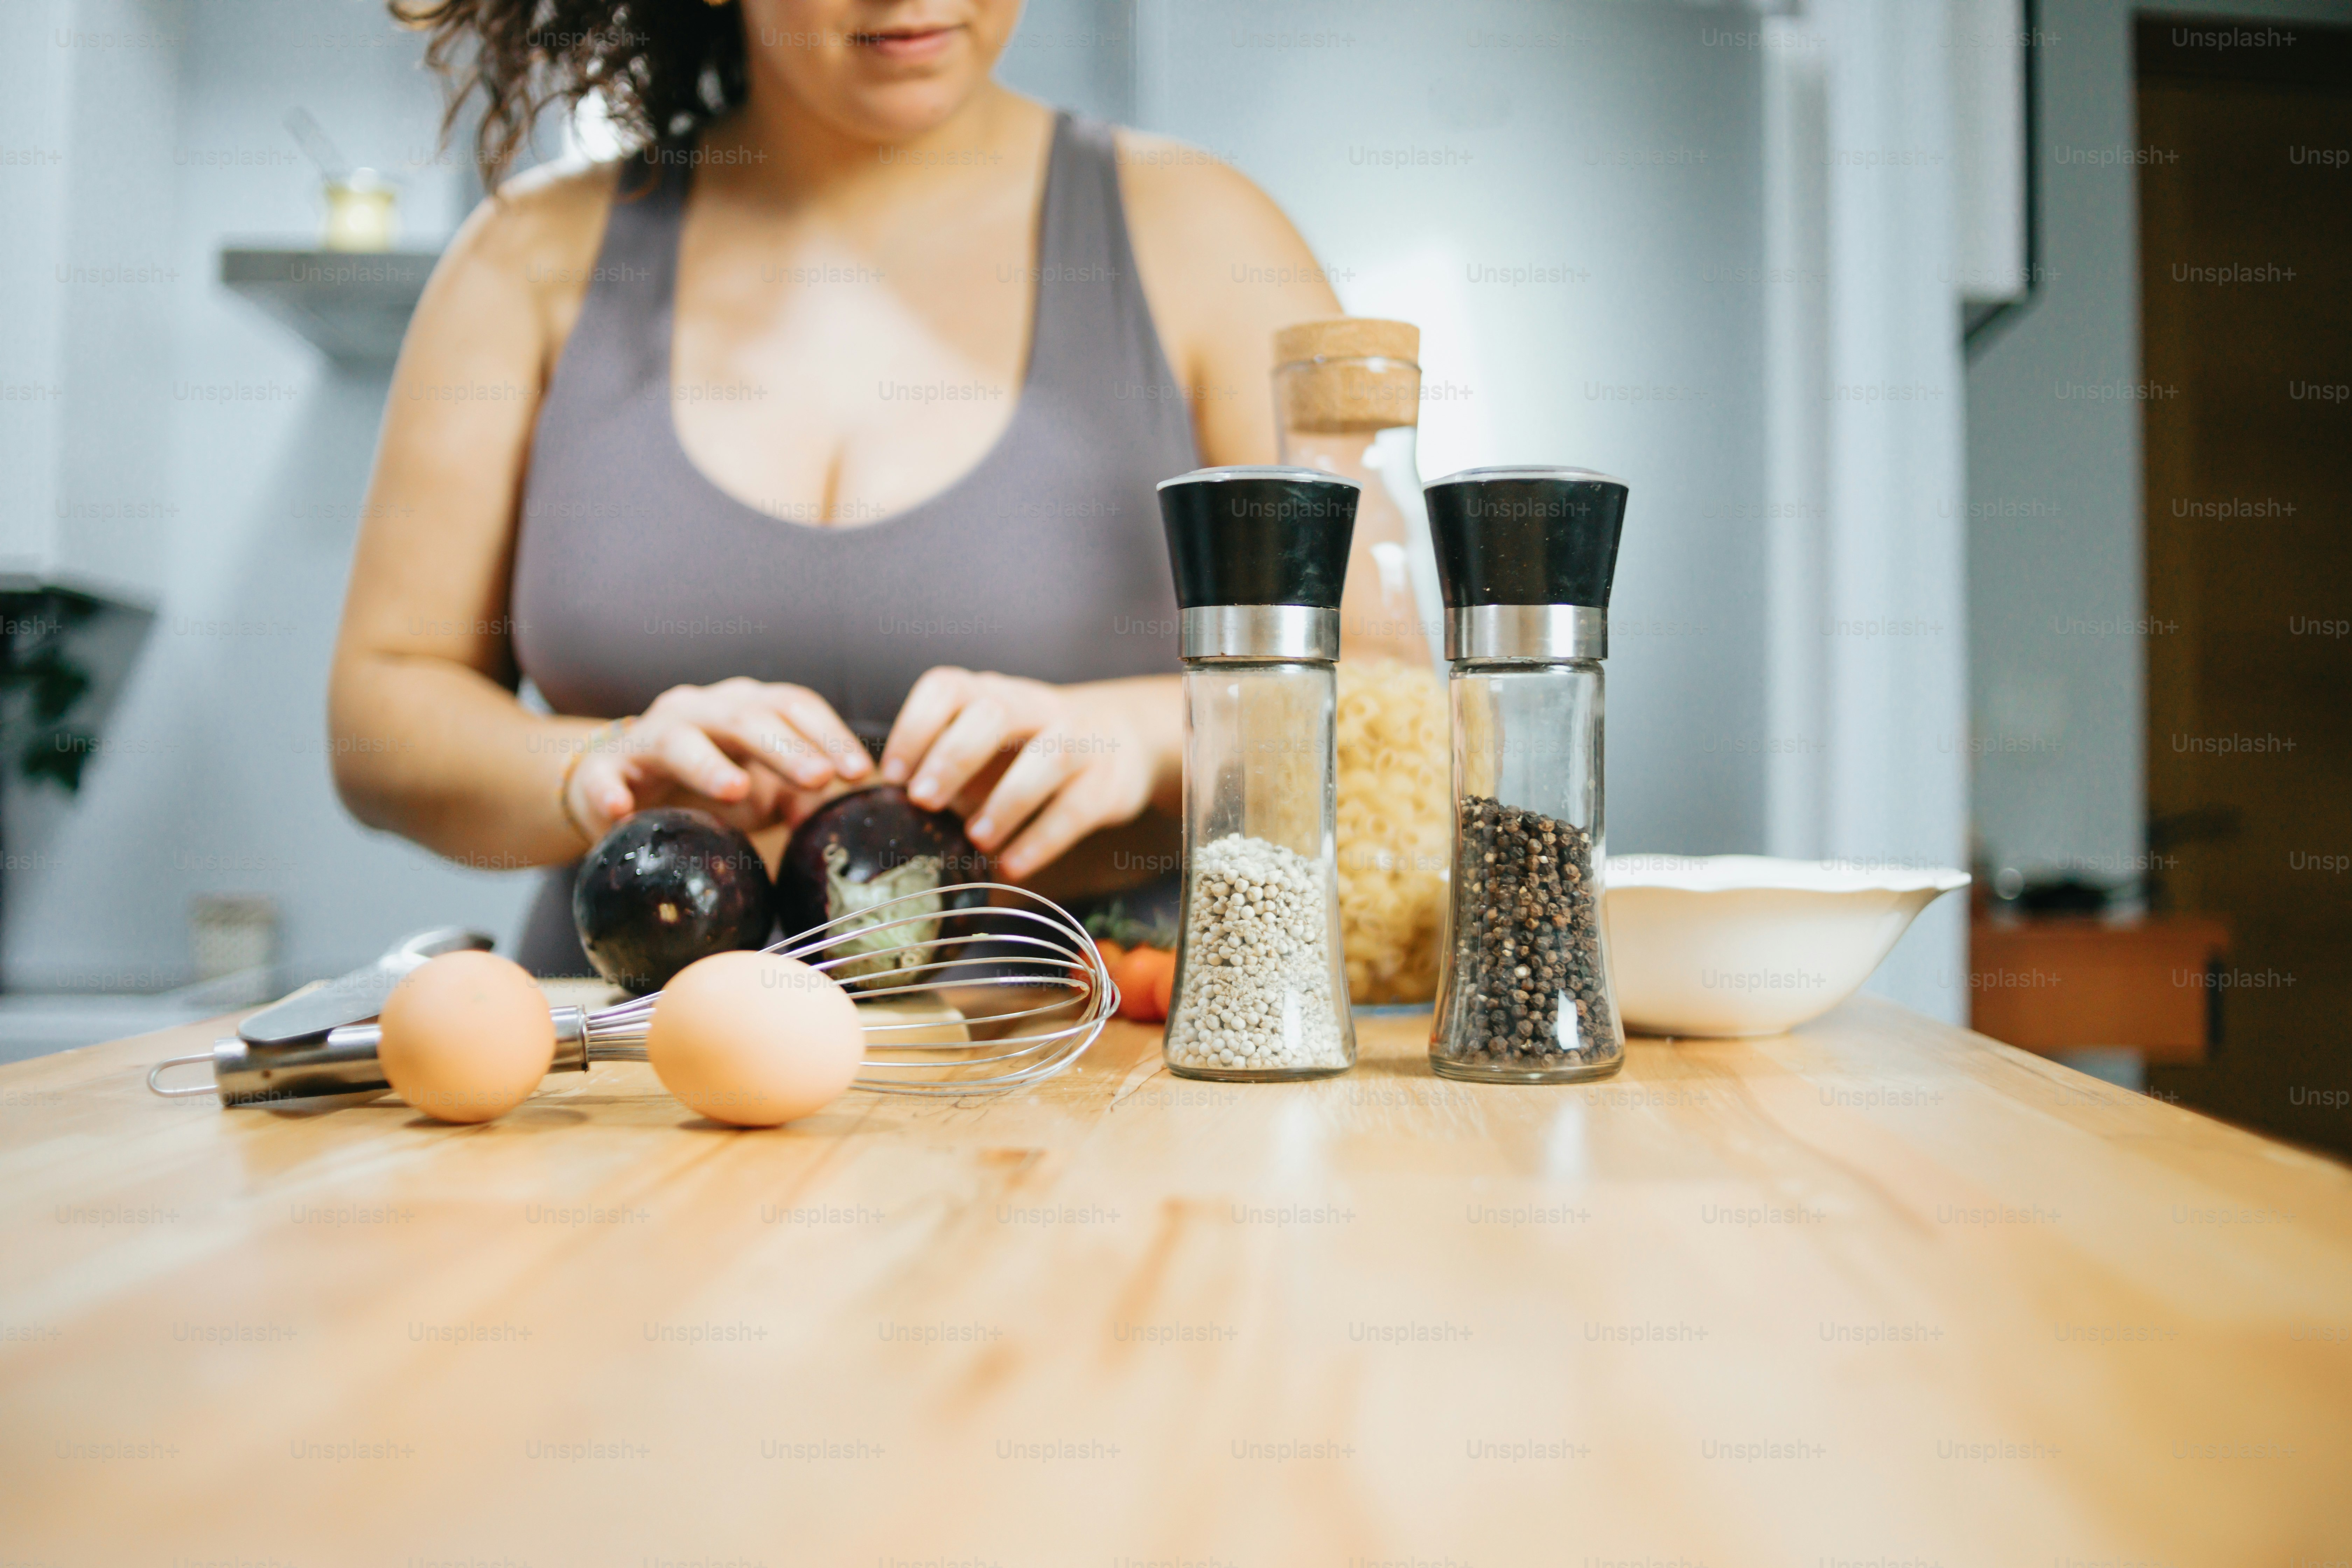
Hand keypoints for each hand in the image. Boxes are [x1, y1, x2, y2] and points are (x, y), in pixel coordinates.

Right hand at [563, 678, 870, 843]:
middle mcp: (699, 711)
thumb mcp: (759, 791)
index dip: (829, 735)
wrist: (621, 787)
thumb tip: (827, 814)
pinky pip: (603, 775)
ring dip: (708, 764)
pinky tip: (620, 808)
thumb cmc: (703, 786)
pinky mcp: (603, 767)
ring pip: (679, 740)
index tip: (859, 771)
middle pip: (747, 719)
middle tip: (818, 778)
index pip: (793, 707)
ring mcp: (649, 736)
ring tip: (735, 789)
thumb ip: (794, 795)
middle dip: (785, 749)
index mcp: (744, 709)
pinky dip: (609, 790)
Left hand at [880, 669, 1170, 881]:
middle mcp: (1034, 706)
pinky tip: (1012, 867)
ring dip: (1006, 800)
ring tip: (976, 840)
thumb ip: (942, 769)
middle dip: (954, 756)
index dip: (914, 726)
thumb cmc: (1026, 749)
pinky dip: (1041, 839)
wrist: (1120, 739)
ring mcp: (1078, 739)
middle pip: (995, 711)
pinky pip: (1076, 808)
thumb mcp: (983, 744)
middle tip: (923, 801)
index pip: (947, 688)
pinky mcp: (1106, 781)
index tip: (890, 774)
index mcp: (990, 692)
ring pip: (1048, 756)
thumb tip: (885, 816)